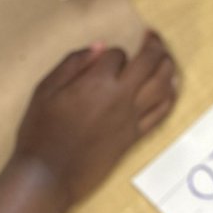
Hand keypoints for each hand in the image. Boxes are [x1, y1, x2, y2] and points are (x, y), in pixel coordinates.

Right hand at [13, 32, 176, 207]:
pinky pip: (162, 112)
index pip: (117, 54)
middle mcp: (122, 97)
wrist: (47, 176)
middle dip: (154, 44)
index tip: (104, 58)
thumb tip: (99, 46)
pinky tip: (171, 87)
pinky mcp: (135, 136)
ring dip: (168, 66)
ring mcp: (132, 118)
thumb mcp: (45, 90)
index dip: (111, 53)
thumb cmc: (40, 132)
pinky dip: (170, 96)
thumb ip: (73, 63)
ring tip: (166, 56)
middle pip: (150, 62)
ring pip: (163, 84)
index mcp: (98, 82)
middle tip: (152, 36)